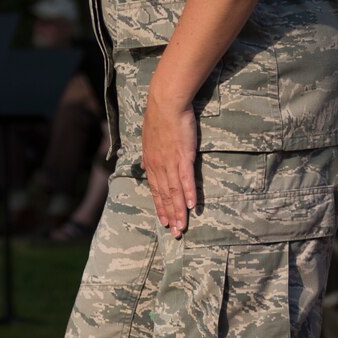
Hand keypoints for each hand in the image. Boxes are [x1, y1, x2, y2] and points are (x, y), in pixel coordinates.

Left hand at [141, 87, 197, 237]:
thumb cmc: (159, 119)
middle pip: (165, 196)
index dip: (160, 207)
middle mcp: (158, 166)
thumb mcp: (149, 139)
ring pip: (174, 192)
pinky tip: (192, 206)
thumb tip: (144, 164)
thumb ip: (148, 155)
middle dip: (170, 216)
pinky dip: (189, 193)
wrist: (165, 102)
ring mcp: (170, 162)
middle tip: (175, 234)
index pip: (156, 190)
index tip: (164, 222)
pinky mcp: (183, 156)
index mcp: (151, 163)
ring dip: (179, 211)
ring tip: (183, 227)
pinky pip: (186, 178)